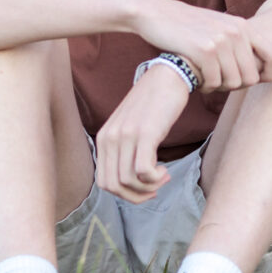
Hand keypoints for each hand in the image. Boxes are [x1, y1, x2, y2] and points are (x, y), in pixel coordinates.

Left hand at [95, 64, 188, 202]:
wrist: (168, 76)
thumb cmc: (154, 103)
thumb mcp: (130, 126)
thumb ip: (124, 147)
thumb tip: (131, 178)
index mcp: (104, 138)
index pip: (104, 182)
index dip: (125, 194)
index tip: (145, 188)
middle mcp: (110, 138)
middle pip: (114, 186)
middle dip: (136, 196)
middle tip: (155, 188)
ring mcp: (126, 135)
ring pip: (128, 181)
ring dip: (148, 187)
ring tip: (163, 176)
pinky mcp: (145, 133)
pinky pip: (143, 170)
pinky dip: (154, 178)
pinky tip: (165, 170)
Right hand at [135, 0, 271, 92]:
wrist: (156, 14)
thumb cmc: (188, 26)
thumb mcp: (219, 26)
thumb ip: (239, 43)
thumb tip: (259, 73)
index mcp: (243, 26)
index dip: (269, 74)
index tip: (255, 81)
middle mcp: (236, 32)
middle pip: (252, 76)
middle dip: (236, 85)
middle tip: (220, 82)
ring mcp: (221, 40)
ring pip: (234, 82)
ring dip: (220, 87)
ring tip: (208, 80)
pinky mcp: (204, 50)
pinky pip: (215, 82)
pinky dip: (206, 86)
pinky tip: (198, 80)